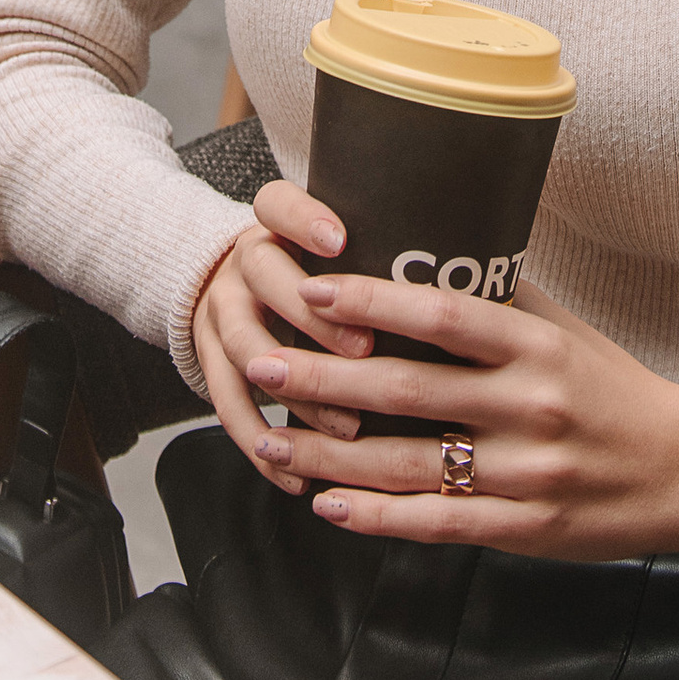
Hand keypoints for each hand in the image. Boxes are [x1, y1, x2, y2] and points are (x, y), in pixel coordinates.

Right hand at [193, 181, 381, 453]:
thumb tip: (469, 276)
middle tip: (365, 350)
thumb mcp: (327, 245)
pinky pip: (228, 406)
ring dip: (297, 390)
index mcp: (272, 224)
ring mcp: (220, 312)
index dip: (306, 220)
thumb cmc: (310, 270)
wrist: (230, 284)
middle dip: (315, 318)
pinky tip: (299, 475)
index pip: (278, 204)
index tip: (341, 241)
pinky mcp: (209, 362)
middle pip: (264, 276)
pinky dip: (262, 446)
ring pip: (246, 349)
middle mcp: (242, 262)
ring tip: (347, 426)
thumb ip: (374, 252)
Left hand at [206, 241, 678, 564]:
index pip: (442, 317)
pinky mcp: (526, 529)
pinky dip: (379, 517)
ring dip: (333, 457)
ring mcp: (527, 473)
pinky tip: (330, 507)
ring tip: (273, 441)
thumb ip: (497, 303)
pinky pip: (440, 523)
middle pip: (409, 393)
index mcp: (537, 348)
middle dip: (326, 381)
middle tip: (263, 365)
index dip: (372, 304)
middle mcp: (530, 407)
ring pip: (411, 465)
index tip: (312, 291)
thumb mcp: (562, 331)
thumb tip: (425, 251)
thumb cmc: (610, 387)